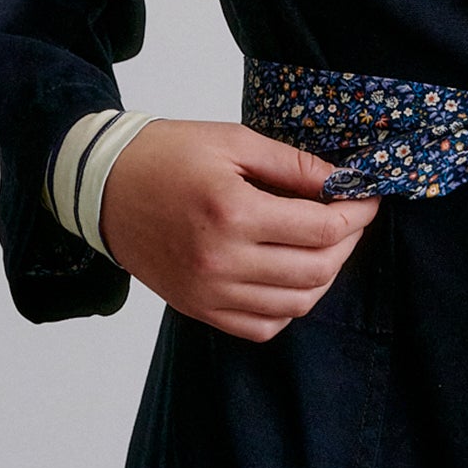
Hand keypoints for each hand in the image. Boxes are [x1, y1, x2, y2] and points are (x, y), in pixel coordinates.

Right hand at [97, 119, 380, 339]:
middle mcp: (222, 261)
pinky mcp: (197, 308)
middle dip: (347, 244)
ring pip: (295, 305)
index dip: (357, 215)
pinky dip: (288, 308)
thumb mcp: (233, 140)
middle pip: (316, 271)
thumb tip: (342, 182)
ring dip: (323, 277)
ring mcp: (208, 292)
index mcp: (233, 213)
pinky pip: (261, 328)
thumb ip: (293, 165)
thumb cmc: (164, 156)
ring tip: (324, 246)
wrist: (100, 185)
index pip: (322, 229)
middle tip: (350, 219)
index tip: (366, 199)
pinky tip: (289, 277)